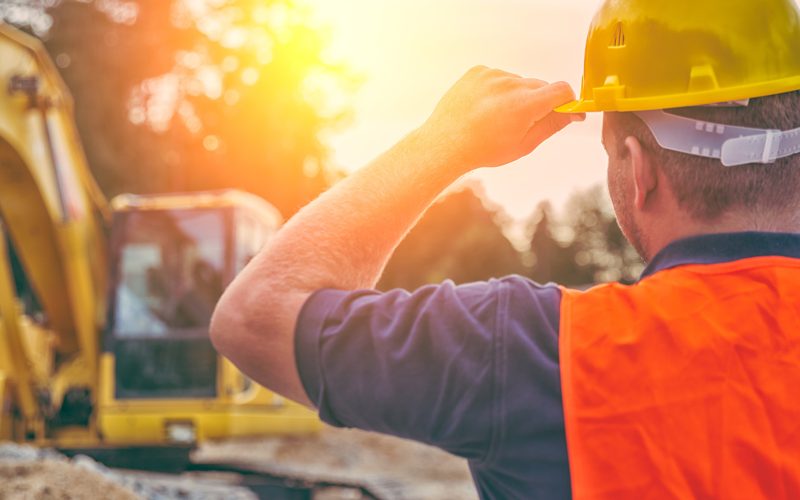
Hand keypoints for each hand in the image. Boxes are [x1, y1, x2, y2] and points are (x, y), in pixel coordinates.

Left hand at [418, 66, 583, 171]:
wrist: (445, 144)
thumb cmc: (484, 150)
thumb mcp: (523, 144)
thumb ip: (552, 125)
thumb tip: (574, 113)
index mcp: (525, 105)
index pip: (562, 89)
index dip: (567, 101)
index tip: (564, 111)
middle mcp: (510, 84)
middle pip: (540, 86)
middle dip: (538, 101)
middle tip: (520, 122)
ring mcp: (492, 75)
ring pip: (518, 82)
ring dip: (515, 95)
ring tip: (495, 117)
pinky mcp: (478, 71)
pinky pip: (498, 77)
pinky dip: (497, 89)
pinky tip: (483, 108)